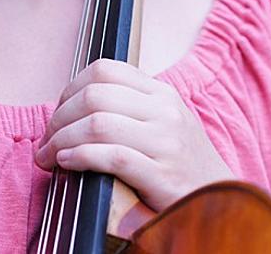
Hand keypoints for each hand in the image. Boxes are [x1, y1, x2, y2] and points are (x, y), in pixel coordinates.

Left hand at [34, 58, 232, 211]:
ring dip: (61, 140)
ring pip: (98, 123)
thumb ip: (129, 107)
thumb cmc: (183, 164)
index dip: (71, 89)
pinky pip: (111, 156)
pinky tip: (67, 164)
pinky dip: (80, 157)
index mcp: (161, 93)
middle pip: (94, 96)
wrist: (224, 201)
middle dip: (59, 119)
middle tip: (46, 142)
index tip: (58, 113)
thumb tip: (73, 106)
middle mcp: (164, 111)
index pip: (105, 70)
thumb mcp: (164, 122)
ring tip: (49, 158)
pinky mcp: (162, 176)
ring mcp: (165, 142)